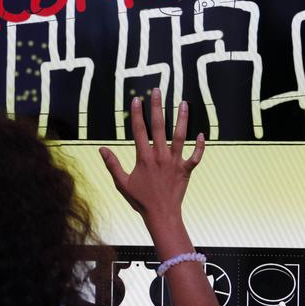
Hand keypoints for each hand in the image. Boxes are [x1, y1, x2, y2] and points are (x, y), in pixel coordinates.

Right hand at [99, 88, 204, 223]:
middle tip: (158, 90)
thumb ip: (112, 165)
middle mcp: (160, 156)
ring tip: (184, 103)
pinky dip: (200, 146)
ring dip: (182, 119)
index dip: (137, 114)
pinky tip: (202, 134)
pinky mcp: (186, 170)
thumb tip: (102, 149)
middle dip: (158, 107)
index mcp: (144, 158)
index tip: (137, 99)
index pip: (139, 130)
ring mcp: (175, 162)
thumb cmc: (141, 200)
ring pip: (181, 136)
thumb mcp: (122, 183)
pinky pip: (195, 156)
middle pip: (159, 127)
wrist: (161, 215)